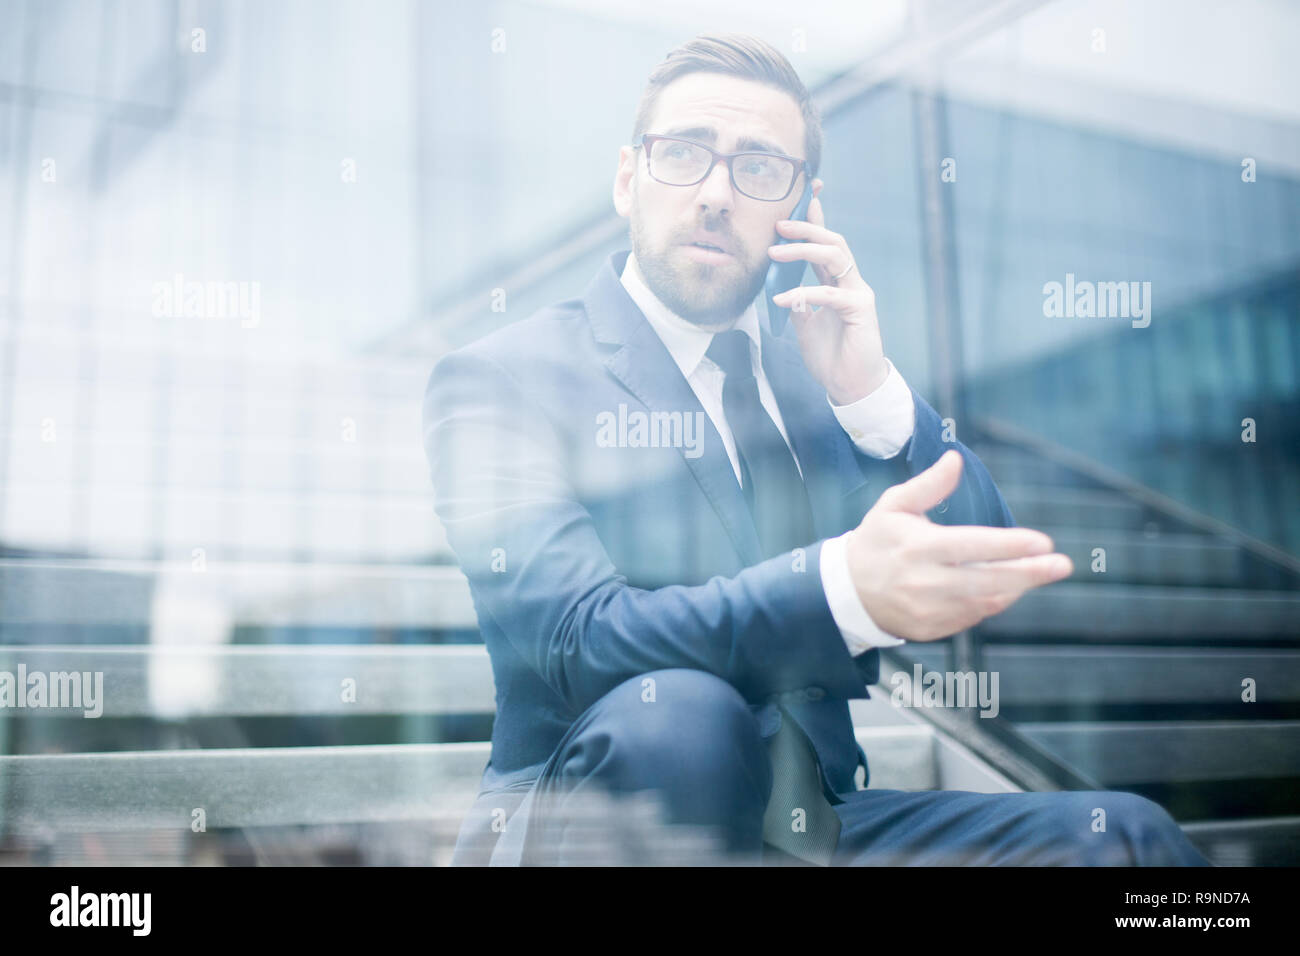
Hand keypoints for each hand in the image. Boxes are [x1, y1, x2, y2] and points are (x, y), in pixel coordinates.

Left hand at [768, 178, 888, 404]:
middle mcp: (850, 281)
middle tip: (778, 224)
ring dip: (802, 251)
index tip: (802, 195)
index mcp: (837, 282)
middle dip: (805, 227)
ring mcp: (858, 293)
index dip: (815, 218)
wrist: (850, 385)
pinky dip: (802, 293)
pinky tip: (780, 299)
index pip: (825, 243)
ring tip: (774, 254)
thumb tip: (777, 287)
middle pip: (832, 240)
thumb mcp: (805, 325)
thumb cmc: (831, 355)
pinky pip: (829, 293)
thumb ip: (796, 303)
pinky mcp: (860, 309)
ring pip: (834, 256)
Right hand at [844, 450, 1073, 641]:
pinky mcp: (932, 630)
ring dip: (1016, 586)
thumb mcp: (893, 506)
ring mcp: (930, 610)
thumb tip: (955, 459)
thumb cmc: (876, 542)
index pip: (971, 547)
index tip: (1043, 541)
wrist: (847, 592)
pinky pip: (972, 616)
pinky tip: (1006, 586)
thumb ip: (928, 485)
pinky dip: (993, 601)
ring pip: (985, 601)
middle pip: (987, 580)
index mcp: (918, 548)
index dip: (1009, 546)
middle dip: (1030, 574)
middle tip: (1063, 565)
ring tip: (1041, 571)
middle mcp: (926, 582)